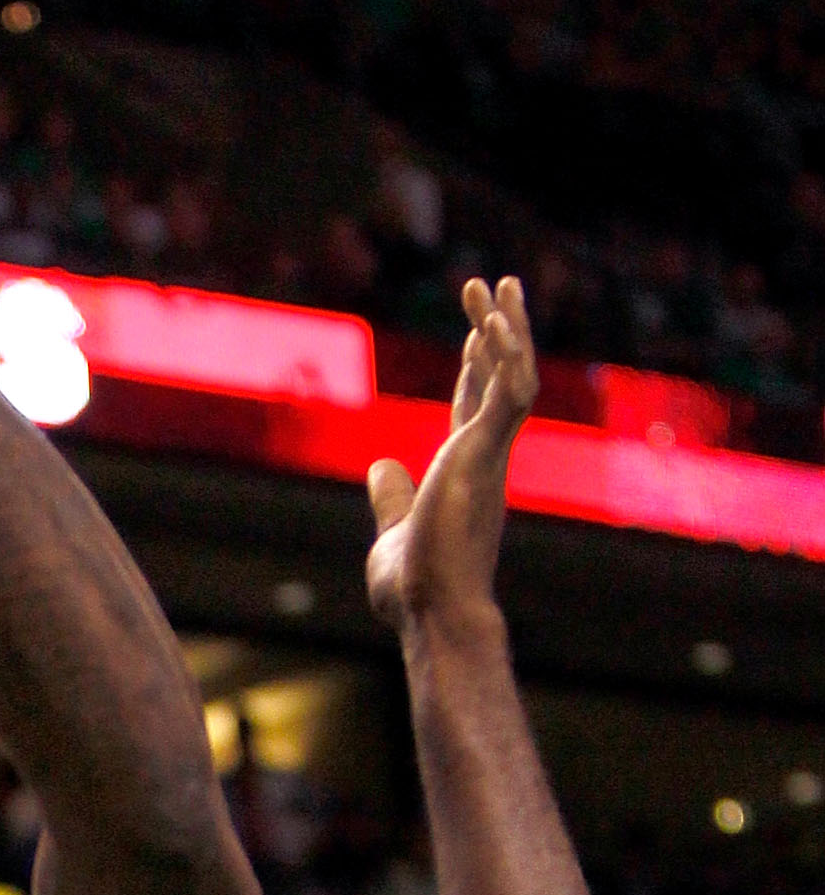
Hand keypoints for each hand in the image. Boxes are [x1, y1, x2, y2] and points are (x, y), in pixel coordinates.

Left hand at [367, 277, 538, 635]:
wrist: (432, 612)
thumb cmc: (416, 588)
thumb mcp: (394, 531)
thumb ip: (392, 498)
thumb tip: (381, 467)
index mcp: (466, 473)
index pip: (476, 408)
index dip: (478, 368)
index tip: (477, 332)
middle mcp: (486, 458)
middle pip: (500, 381)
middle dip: (500, 332)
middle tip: (497, 286)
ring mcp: (491, 455)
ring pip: (513, 376)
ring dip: (505, 327)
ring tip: (495, 282)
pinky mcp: (488, 454)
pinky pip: (510, 391)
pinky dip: (505, 353)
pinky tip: (493, 320)